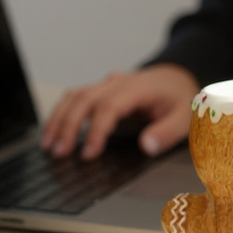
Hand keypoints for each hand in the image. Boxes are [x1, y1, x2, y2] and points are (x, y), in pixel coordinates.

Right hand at [41, 64, 199, 159]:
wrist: (176, 78)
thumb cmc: (179, 99)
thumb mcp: (185, 116)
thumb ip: (168, 132)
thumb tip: (147, 146)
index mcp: (138, 88)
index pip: (109, 107)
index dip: (96, 131)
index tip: (88, 154)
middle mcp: (118, 83)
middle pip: (85, 99)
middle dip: (68, 126)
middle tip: (59, 153)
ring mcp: (106, 85)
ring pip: (75, 96)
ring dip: (58, 119)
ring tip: (46, 145)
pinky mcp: (100, 91)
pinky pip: (75, 97)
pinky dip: (60, 113)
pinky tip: (52, 132)